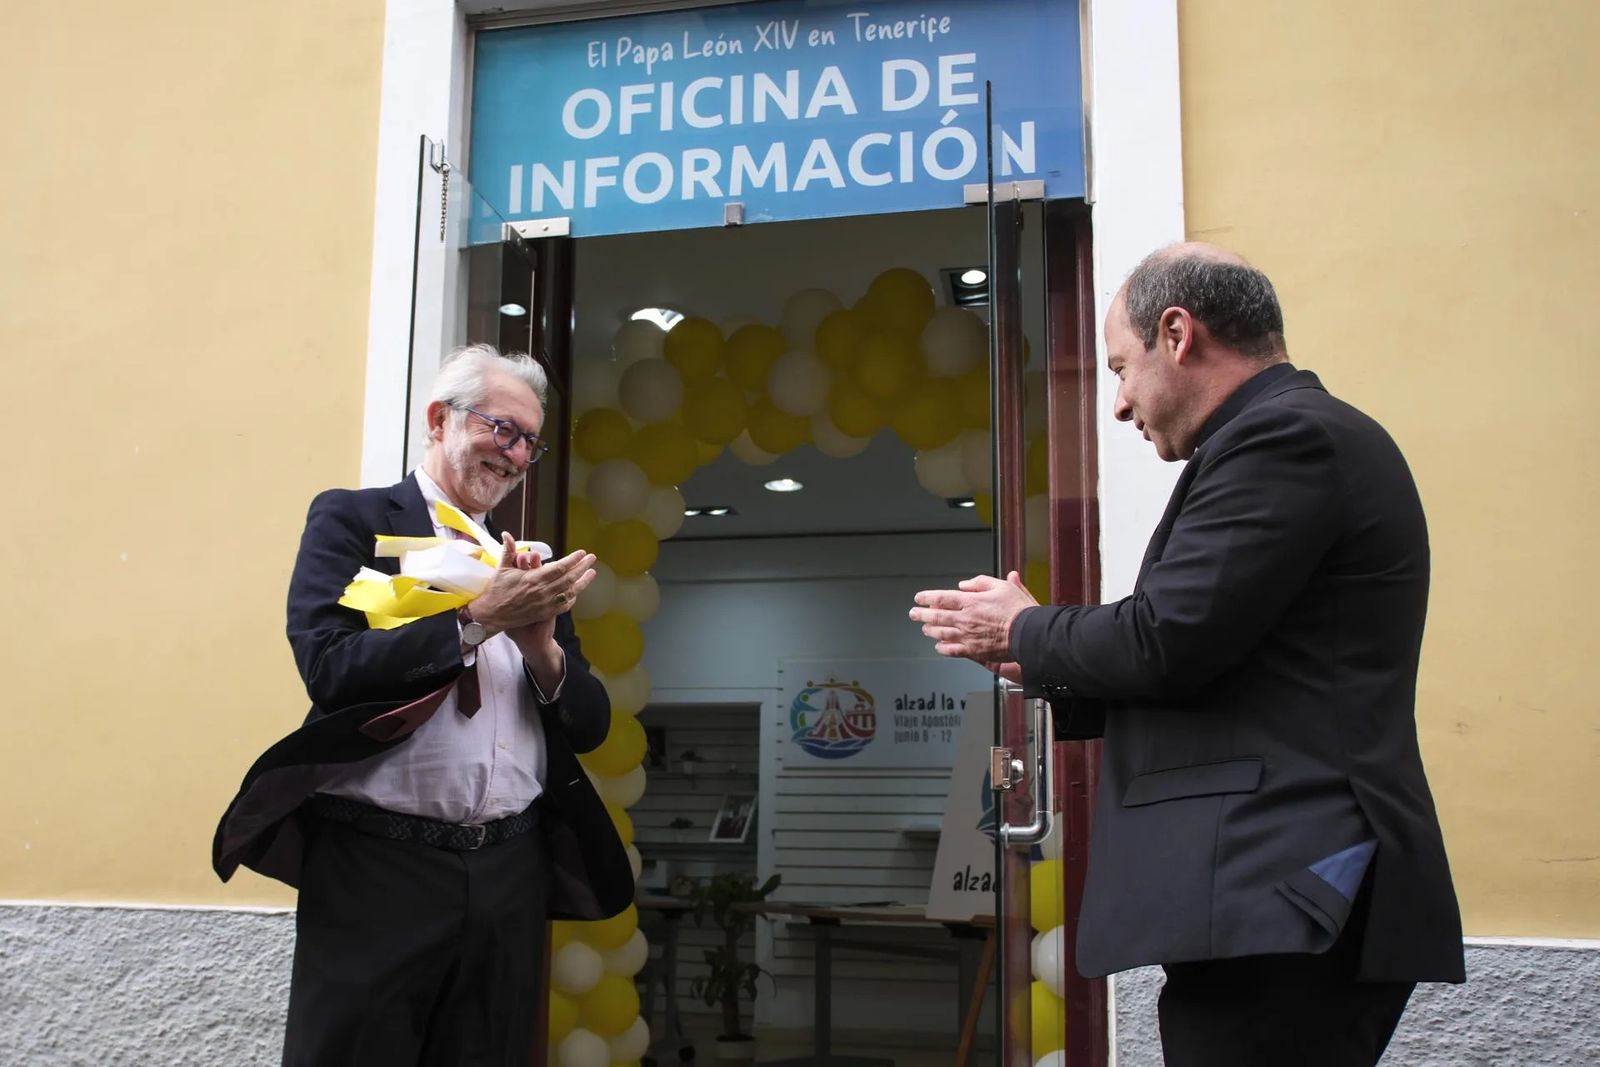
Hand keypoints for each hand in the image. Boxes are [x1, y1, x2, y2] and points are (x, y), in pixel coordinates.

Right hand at [469, 532, 596, 639]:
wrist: (492, 615)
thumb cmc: (497, 591)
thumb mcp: (502, 568)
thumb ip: (508, 551)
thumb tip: (506, 534)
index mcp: (533, 579)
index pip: (559, 568)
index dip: (572, 560)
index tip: (581, 553)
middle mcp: (542, 592)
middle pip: (568, 578)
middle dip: (582, 567)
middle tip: (592, 558)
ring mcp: (545, 604)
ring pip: (569, 592)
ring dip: (582, 582)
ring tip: (592, 573)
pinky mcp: (545, 613)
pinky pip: (564, 605)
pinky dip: (572, 597)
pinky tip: (577, 590)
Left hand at [909, 571, 1037, 666]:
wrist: (1028, 633)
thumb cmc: (1018, 609)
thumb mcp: (1002, 586)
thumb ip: (980, 583)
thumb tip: (963, 585)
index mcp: (971, 601)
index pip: (941, 598)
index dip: (927, 598)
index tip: (919, 598)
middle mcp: (965, 619)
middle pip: (936, 617)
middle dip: (922, 615)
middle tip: (914, 614)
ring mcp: (968, 636)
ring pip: (941, 634)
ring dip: (930, 630)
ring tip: (925, 629)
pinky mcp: (974, 650)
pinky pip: (953, 651)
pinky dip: (943, 649)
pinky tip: (938, 647)